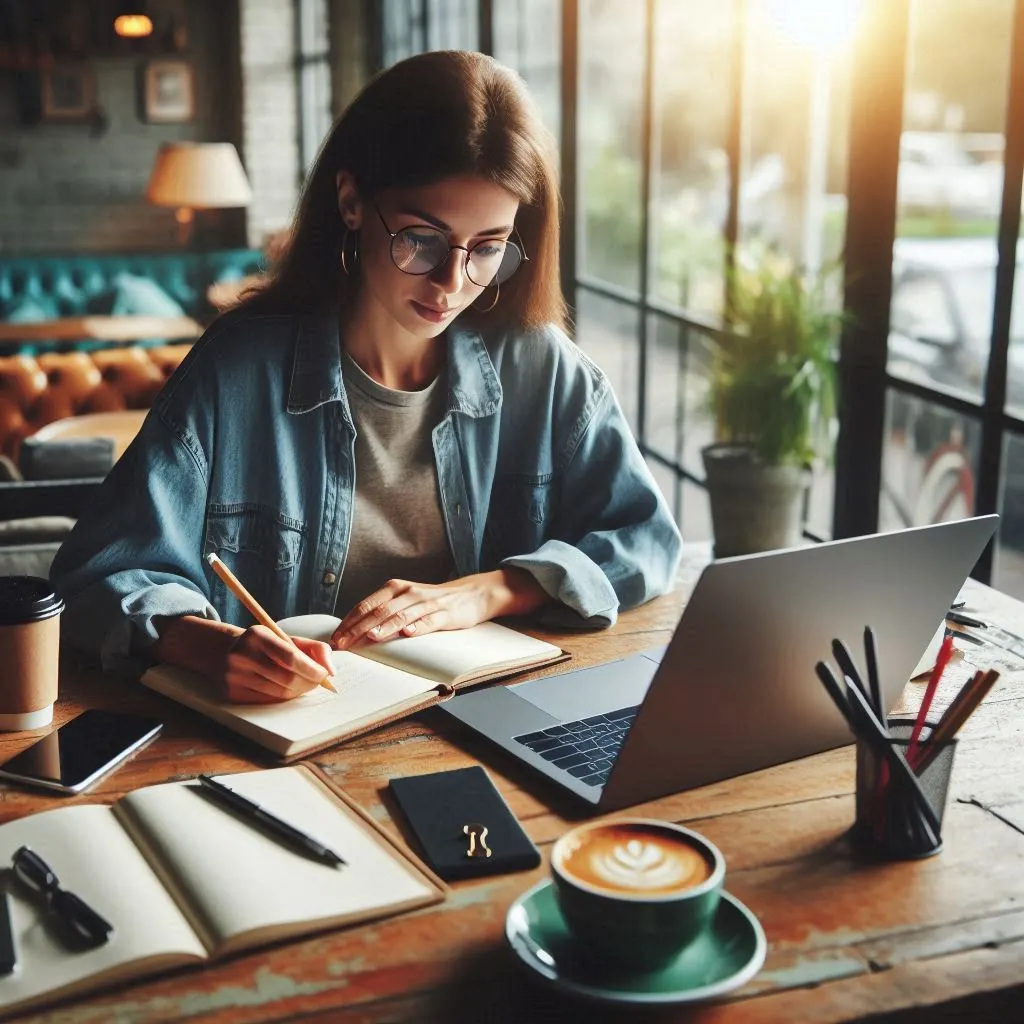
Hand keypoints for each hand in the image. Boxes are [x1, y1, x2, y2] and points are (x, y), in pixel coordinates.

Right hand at [222, 625, 334, 702]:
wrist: (223, 652)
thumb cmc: (265, 646)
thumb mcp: (287, 639)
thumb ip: (315, 648)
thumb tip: (331, 671)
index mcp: (257, 635)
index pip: (291, 657)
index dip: (312, 669)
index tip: (324, 674)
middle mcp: (242, 655)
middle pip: (287, 679)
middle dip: (309, 683)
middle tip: (317, 682)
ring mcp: (234, 676)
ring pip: (279, 694)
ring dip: (298, 692)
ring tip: (304, 685)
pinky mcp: (231, 693)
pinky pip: (267, 702)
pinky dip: (283, 698)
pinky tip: (287, 690)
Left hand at [331, 570, 547, 649]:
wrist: (470, 594)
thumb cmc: (430, 602)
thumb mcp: (405, 601)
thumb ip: (383, 612)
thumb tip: (354, 631)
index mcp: (395, 589)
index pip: (365, 605)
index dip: (348, 622)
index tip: (335, 639)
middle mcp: (408, 593)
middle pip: (379, 611)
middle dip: (358, 628)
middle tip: (344, 644)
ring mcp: (427, 603)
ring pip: (402, 615)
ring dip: (385, 626)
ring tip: (371, 637)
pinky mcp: (444, 614)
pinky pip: (429, 621)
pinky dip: (418, 627)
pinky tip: (408, 634)